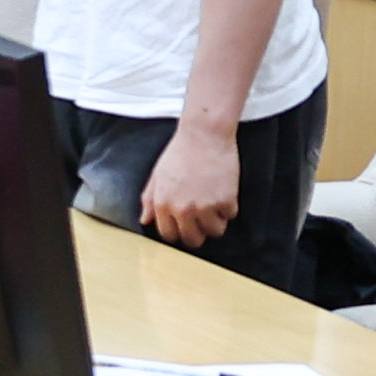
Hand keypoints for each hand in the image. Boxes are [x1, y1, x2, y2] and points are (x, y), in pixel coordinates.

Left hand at [138, 120, 242, 247]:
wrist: (204, 135)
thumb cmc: (180, 152)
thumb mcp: (157, 175)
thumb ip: (149, 200)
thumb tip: (144, 220)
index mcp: (163, 204)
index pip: (169, 236)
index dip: (178, 231)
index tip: (185, 225)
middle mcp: (182, 209)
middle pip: (193, 240)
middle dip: (198, 233)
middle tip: (203, 219)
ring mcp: (205, 207)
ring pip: (214, 232)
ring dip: (216, 221)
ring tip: (214, 204)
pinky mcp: (225, 201)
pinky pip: (230, 216)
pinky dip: (229, 207)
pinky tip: (223, 192)